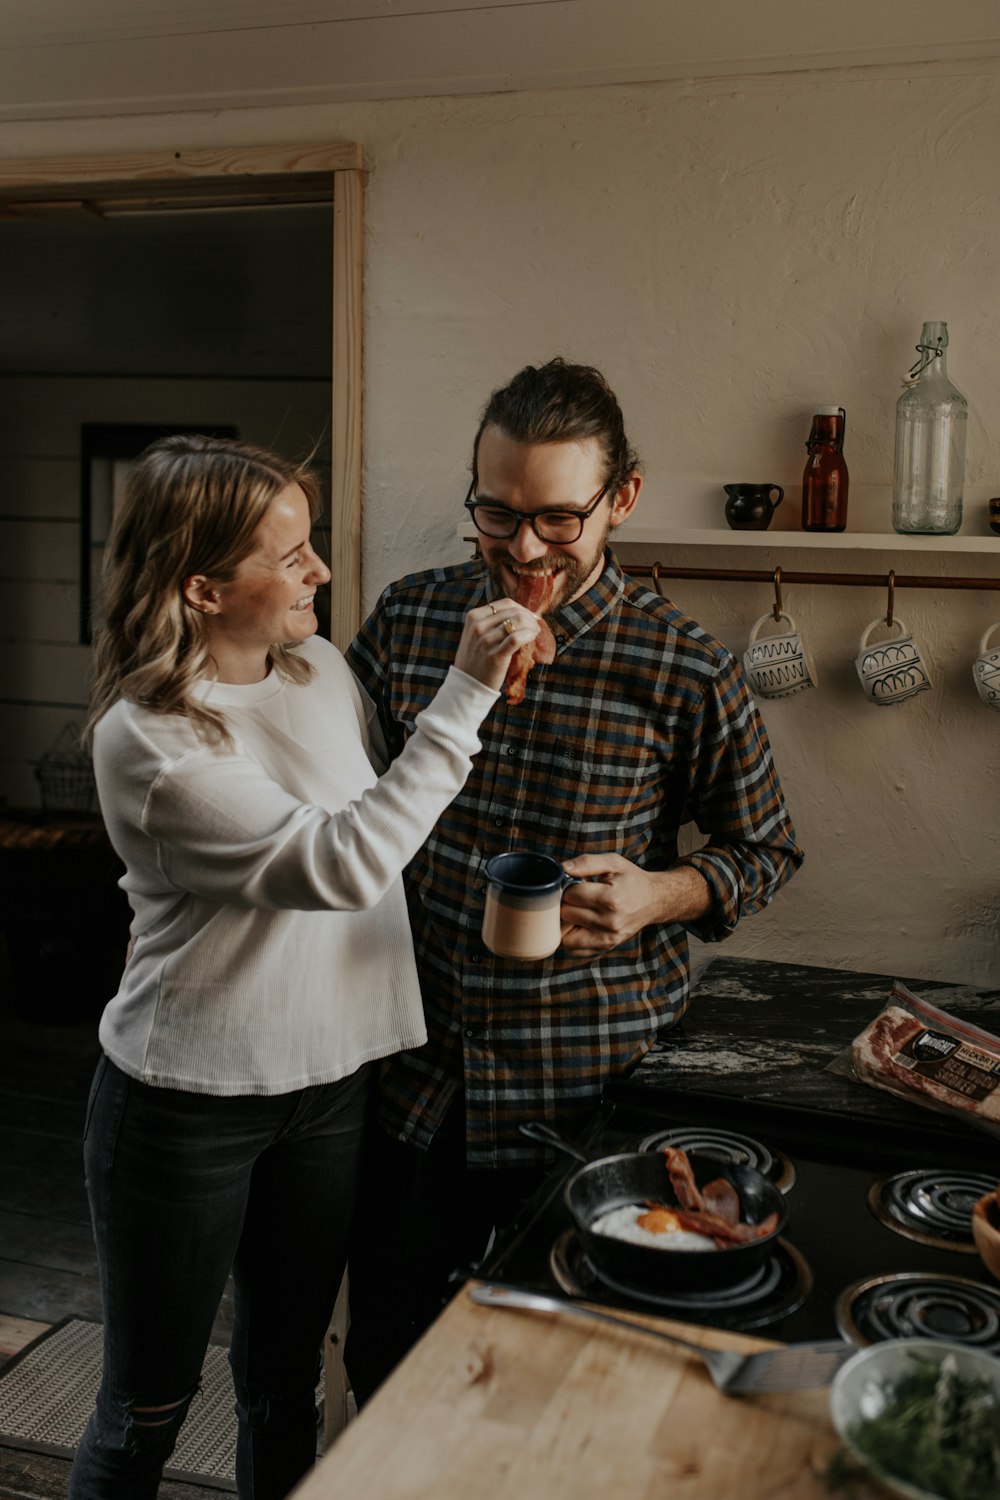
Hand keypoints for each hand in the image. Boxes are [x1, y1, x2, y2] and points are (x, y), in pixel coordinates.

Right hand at [455, 599, 539, 689]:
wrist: (467, 686)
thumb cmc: (476, 660)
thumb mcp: (475, 635)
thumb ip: (490, 623)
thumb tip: (520, 614)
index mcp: (473, 617)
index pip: (505, 604)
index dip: (522, 609)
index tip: (530, 618)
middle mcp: (478, 626)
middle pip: (513, 612)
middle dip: (530, 618)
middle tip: (536, 627)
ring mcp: (485, 640)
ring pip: (517, 622)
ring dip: (532, 627)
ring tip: (534, 634)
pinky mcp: (494, 655)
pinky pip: (517, 638)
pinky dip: (528, 635)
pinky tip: (532, 638)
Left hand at [558, 854, 711, 956]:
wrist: (654, 900)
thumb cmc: (631, 879)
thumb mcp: (613, 862)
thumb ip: (586, 862)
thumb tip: (562, 868)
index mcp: (611, 899)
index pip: (571, 895)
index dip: (569, 886)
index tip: (577, 884)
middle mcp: (610, 922)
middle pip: (567, 914)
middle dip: (567, 903)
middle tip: (576, 897)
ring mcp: (608, 938)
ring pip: (566, 936)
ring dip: (566, 923)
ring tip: (576, 911)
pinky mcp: (606, 947)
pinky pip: (575, 950)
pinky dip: (571, 938)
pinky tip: (579, 925)